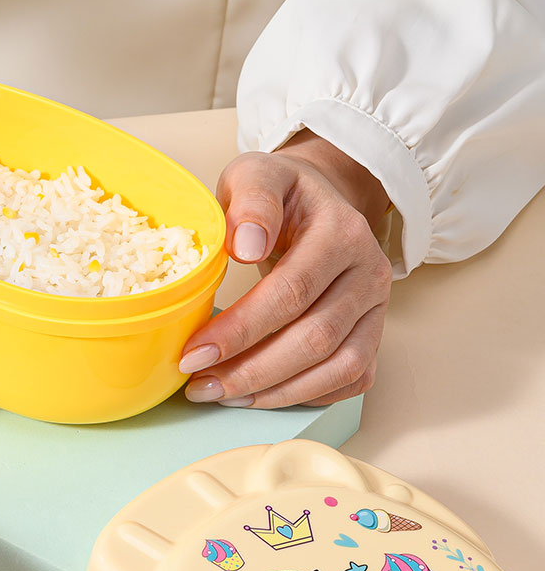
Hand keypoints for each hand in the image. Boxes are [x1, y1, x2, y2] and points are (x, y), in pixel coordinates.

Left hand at [179, 130, 392, 406]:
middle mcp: (369, 272)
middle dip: (251, 370)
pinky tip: (259, 394)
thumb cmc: (279, 194)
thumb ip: (251, 200)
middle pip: (315, 338)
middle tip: (199, 385)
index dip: (241, 329)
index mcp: (341, 232)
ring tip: (222, 395)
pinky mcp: (374, 333)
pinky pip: (350, 379)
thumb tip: (246, 246)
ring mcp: (377, 307)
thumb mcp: (256, 175)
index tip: (193, 353)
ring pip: (338, 368)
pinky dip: (305, 395)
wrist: (318, 200)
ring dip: (276, 391)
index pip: (291, 291)